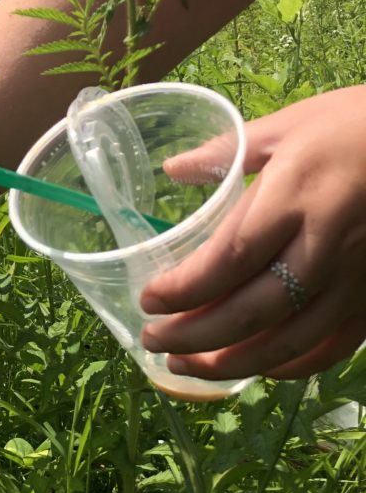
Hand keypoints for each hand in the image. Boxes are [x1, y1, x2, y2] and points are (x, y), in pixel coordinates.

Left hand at [140, 85, 365, 381]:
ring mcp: (354, 280)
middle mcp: (323, 248)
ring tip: (186, 367)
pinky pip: (331, 348)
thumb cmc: (357, 125)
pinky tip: (255, 367)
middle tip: (152, 340)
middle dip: (193, 336)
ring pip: (287, 341)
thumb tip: (174, 169)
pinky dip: (289, 366)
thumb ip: (228, 150)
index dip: (184, 289)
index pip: (229, 259)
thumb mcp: (290, 125)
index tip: (148, 300)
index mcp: (293, 199)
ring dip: (231, 362)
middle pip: (250, 311)